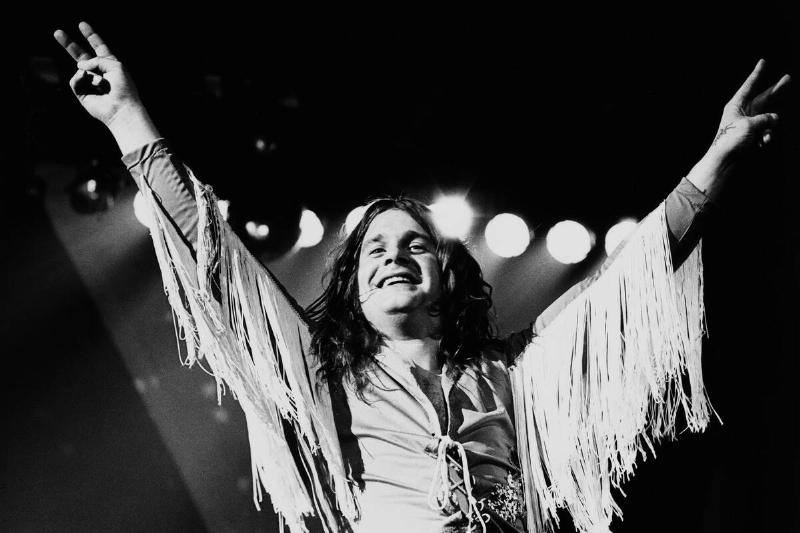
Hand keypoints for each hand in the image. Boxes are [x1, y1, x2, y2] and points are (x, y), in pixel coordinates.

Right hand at [54, 21, 142, 126]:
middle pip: (81, 55)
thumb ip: (97, 59)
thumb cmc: (123, 88)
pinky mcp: (82, 92)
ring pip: (79, 68)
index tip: (82, 25)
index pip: (99, 47)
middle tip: (57, 33)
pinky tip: (93, 87)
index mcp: (110, 64)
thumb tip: (80, 66)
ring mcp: (89, 82)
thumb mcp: (115, 65)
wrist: (121, 108)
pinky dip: (82, 80)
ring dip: (91, 75)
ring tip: (103, 87)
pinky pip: (75, 79)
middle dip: (70, 45)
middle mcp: (99, 72)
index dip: (91, 36)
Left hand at [688, 60, 790, 196]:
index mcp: (736, 105)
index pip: (749, 85)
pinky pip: (766, 132)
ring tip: (763, 136)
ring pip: (768, 118)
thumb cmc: (732, 140)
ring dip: (770, 127)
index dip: (757, 73)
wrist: (725, 162)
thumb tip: (776, 118)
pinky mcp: (752, 136)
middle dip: (776, 90)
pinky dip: (766, 138)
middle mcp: (742, 112)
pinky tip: (761, 144)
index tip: (762, 61)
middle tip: (788, 78)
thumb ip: (766, 118)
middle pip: (763, 97)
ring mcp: (748, 124)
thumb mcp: (750, 124)